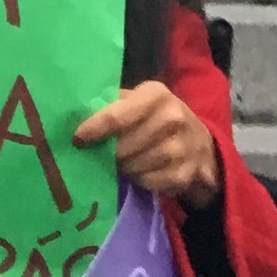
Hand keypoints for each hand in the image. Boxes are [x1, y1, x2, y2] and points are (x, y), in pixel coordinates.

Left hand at [73, 81, 219, 206]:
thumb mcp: (139, 100)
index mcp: (156, 94)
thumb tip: (77, 114)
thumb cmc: (157, 117)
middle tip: (103, 154)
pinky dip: (139, 179)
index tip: (77, 139)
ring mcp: (180, 148)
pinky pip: (146, 182)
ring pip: (133, 166)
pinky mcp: (183, 174)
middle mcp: (172, 118)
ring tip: (124, 160)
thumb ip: (112, 104)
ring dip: (123, 166)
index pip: (117, 116)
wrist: (200, 143)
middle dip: (108, 153)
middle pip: (122, 146)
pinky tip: (141, 170)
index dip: (93, 129)